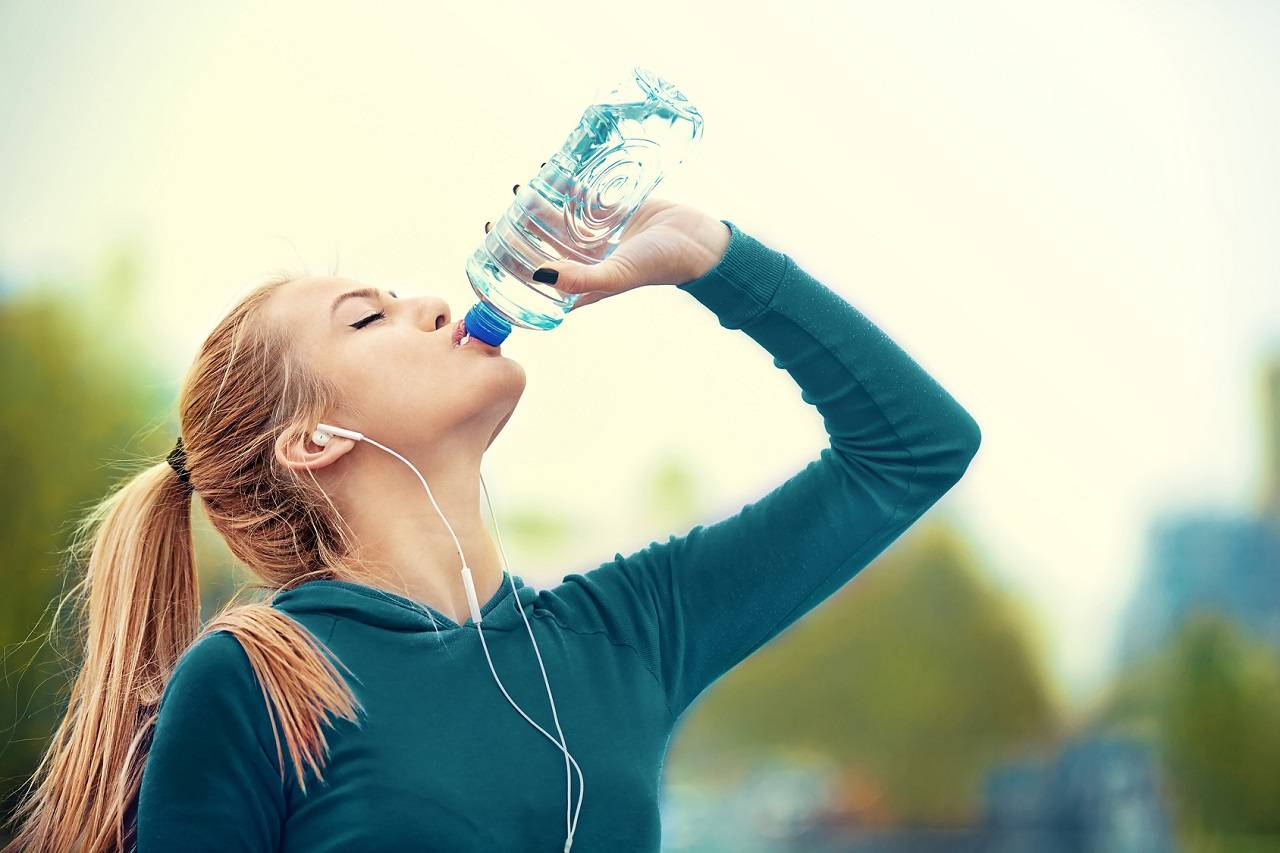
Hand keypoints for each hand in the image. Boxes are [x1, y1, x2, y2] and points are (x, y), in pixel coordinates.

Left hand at [485, 176, 729, 311]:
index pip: (539, 280)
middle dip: (519, 234)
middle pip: (543, 246)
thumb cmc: (659, 265)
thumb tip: (538, 274)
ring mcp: (599, 235)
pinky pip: (582, 197)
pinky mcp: (613, 211)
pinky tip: (548, 171)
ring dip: (539, 206)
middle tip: (497, 220)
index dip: (513, 270)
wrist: (697, 239)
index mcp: (583, 283)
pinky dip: (565, 185)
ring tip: (520, 190)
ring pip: (559, 220)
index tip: (491, 255)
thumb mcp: (615, 275)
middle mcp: (587, 261)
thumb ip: (578, 278)